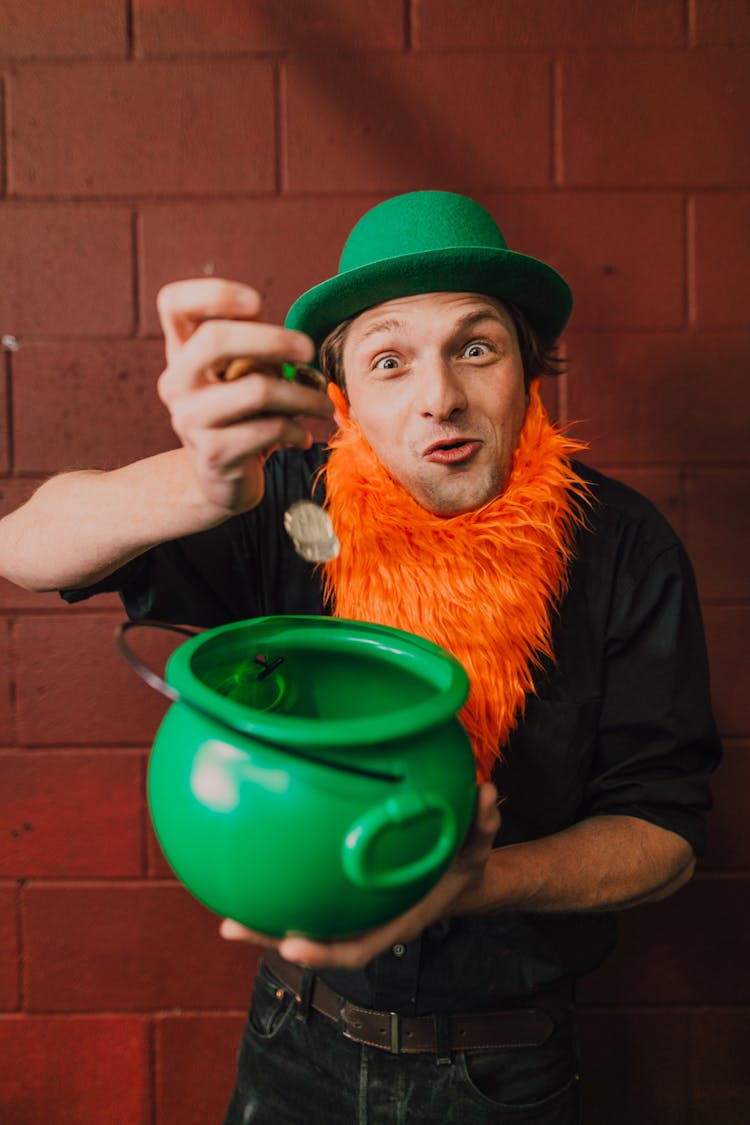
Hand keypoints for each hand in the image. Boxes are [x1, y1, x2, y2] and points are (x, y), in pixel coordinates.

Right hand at [155, 278, 335, 514]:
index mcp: (181, 353)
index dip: (214, 293)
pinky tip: (303, 437)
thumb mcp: (243, 377)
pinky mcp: (213, 454)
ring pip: (257, 389)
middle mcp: (176, 382)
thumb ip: (259, 352)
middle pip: (215, 339)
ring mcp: (189, 419)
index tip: (257, 303)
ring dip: (303, 396)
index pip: (173, 303)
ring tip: (324, 406)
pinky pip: (269, 428)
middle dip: (274, 339)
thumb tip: (301, 346)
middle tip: (309, 350)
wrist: (222, 482)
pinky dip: (296, 430)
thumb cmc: (242, 418)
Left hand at [220, 782, 500, 969]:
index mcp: (395, 922)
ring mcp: (351, 914)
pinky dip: (280, 894)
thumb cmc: (463, 863)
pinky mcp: (342, 899)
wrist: (456, 876)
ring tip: (224, 911)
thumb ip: (484, 823)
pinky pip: (307, 898)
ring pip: (302, 925)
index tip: (293, 946)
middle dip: (271, 939)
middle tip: (231, 926)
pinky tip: (249, 871)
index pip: (356, 948)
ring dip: (264, 922)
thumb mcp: (479, 845)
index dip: (323, 953)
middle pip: (314, 943)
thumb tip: (487, 791)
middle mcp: (367, 923)